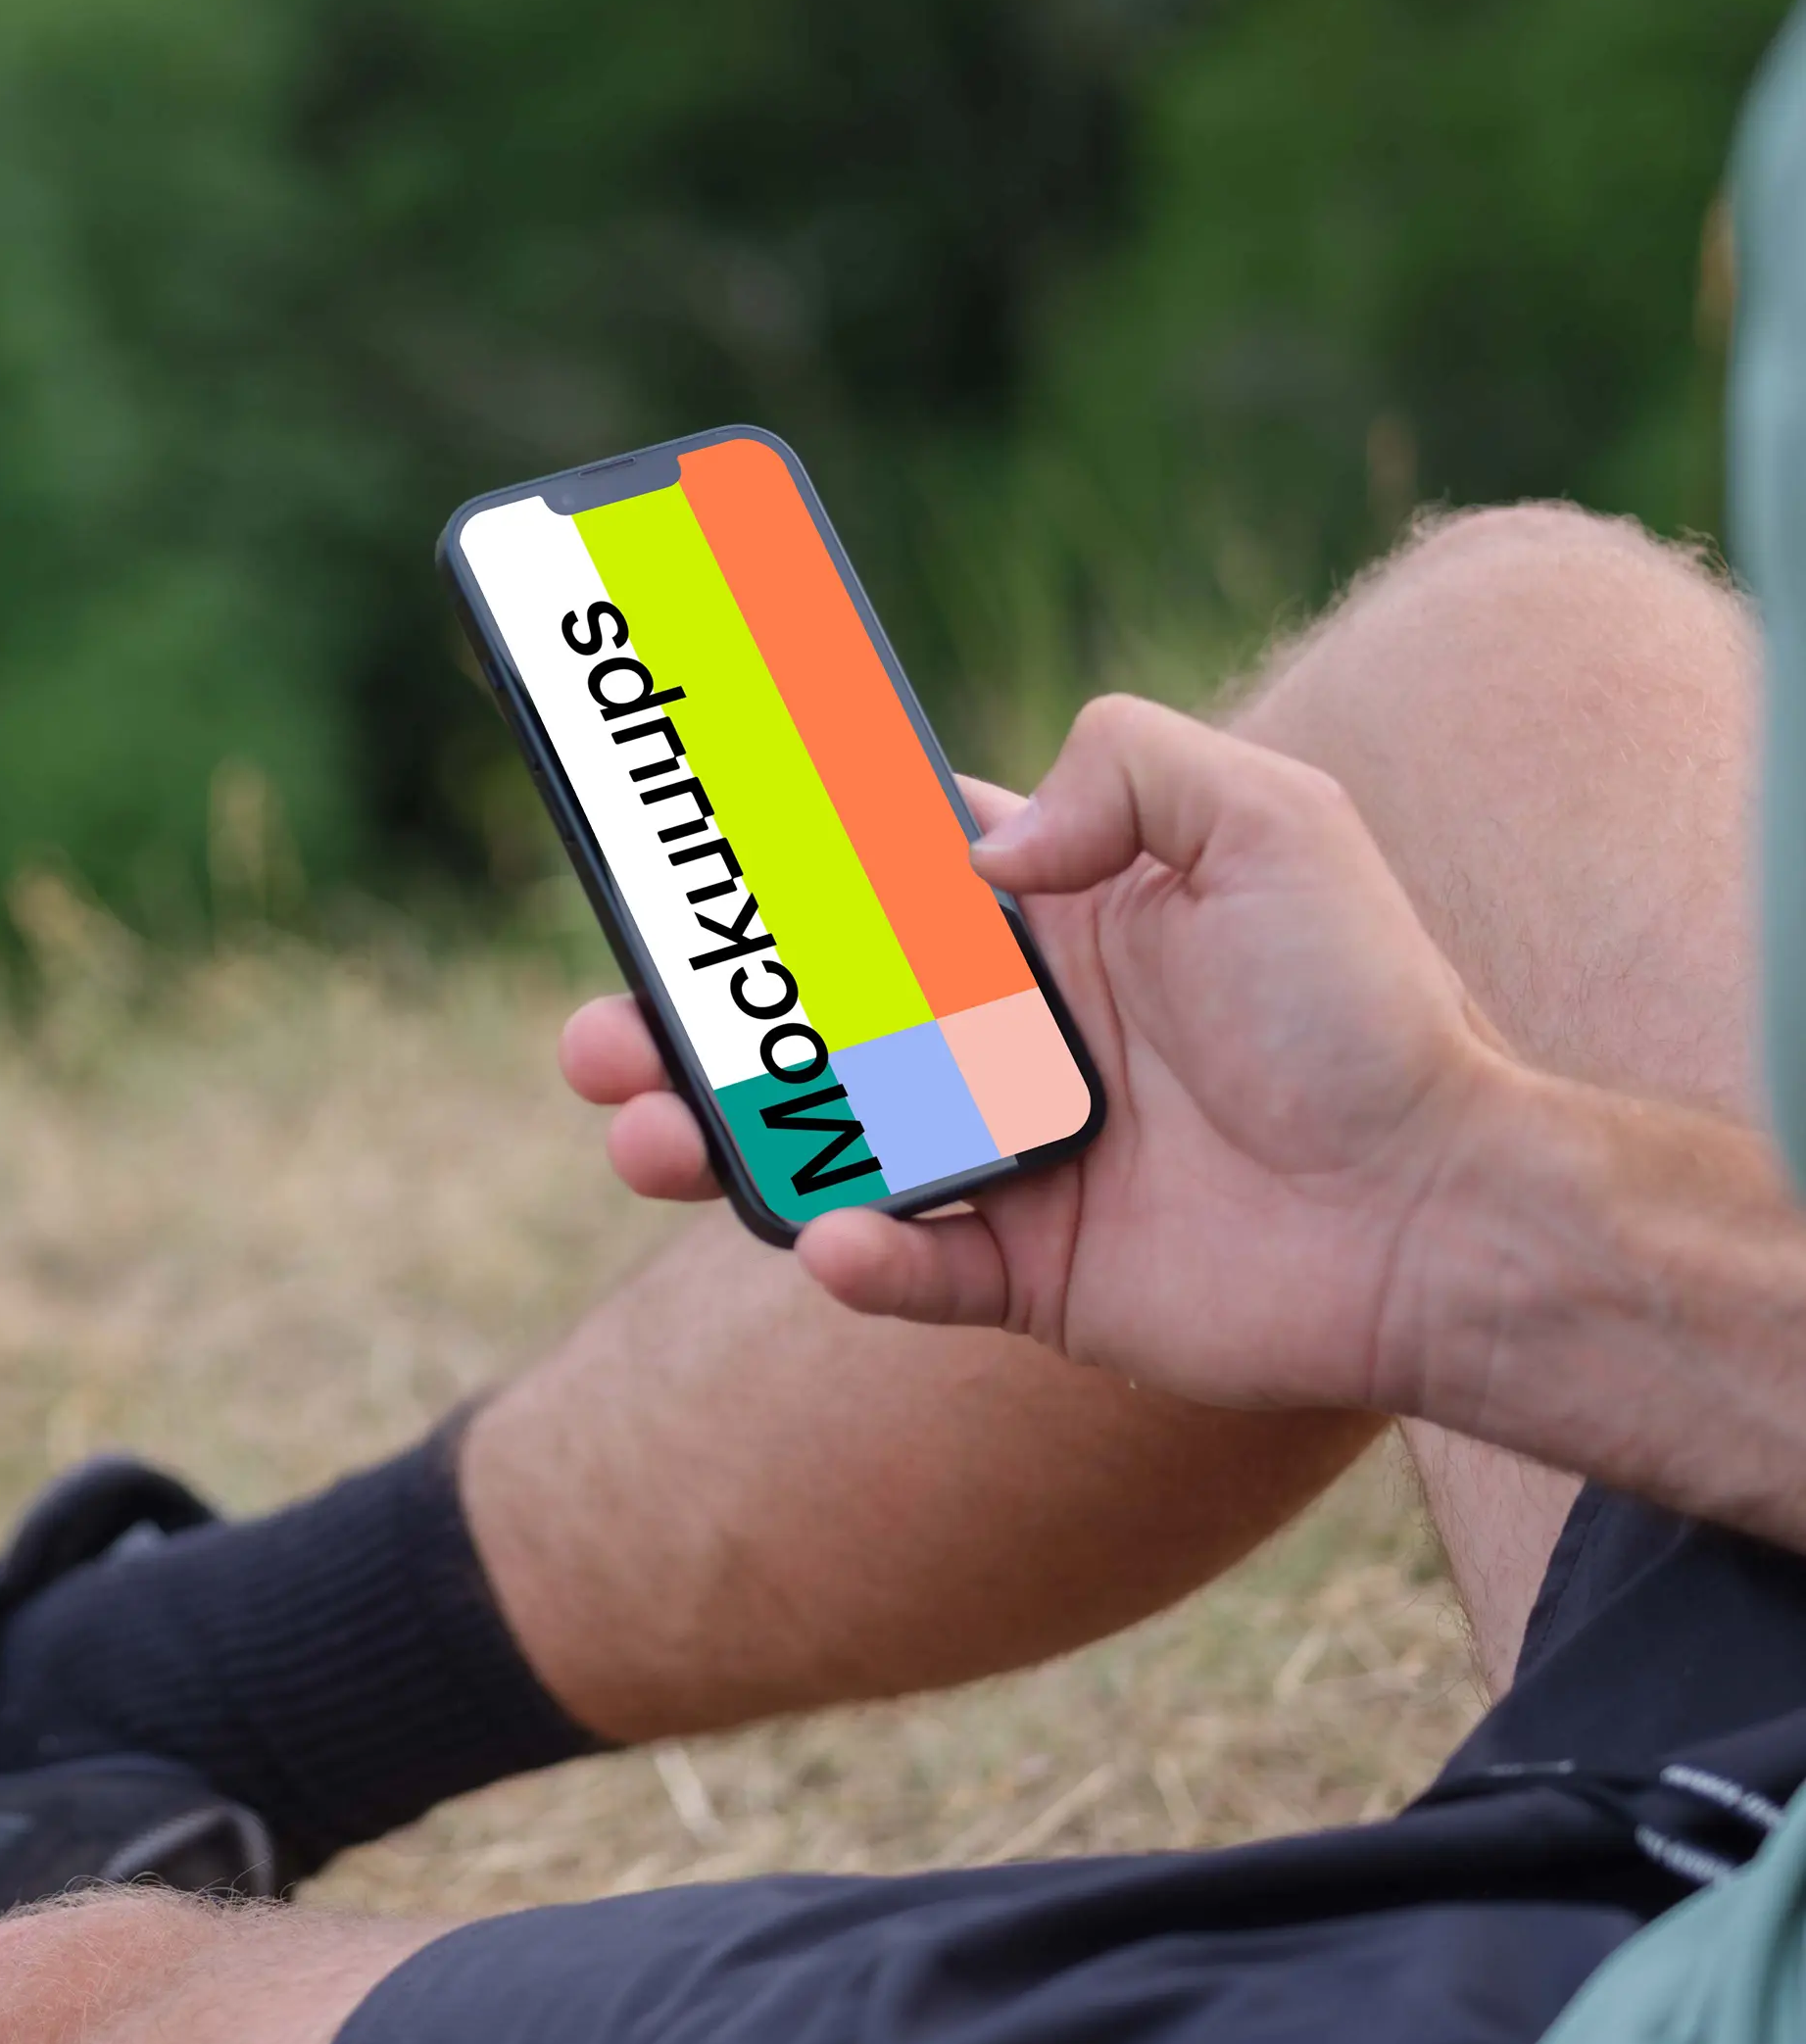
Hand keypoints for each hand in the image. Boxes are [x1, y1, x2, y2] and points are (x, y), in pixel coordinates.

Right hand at [557, 694, 1520, 1411]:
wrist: (1444, 1211)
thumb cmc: (1369, 1009)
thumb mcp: (1271, 822)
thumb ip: (1123, 767)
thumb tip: (983, 847)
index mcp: (1051, 920)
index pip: (871, 880)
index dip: (764, 870)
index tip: (663, 857)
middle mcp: (1013, 1036)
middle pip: (804, 1022)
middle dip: (686, 1025)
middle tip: (599, 1034)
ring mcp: (1015, 1160)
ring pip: (822, 1148)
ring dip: (718, 1140)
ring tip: (642, 1137)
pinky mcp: (1036, 1276)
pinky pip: (913, 1273)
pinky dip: (858, 1260)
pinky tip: (835, 1239)